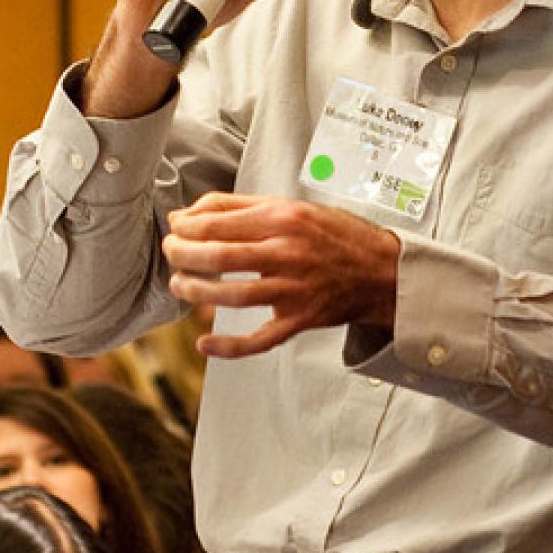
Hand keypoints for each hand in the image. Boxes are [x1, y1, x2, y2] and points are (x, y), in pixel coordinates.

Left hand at [162, 193, 398, 357]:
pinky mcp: (300, 320)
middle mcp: (288, 253)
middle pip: (220, 256)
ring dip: (196, 292)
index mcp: (283, 219)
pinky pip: (260, 339)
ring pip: (233, 296)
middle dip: (183, 255)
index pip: (218, 222)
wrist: (382, 269)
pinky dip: (229, 347)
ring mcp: (294, 290)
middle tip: (171, 253)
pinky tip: (204, 344)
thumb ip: (239, 206)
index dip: (186, 226)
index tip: (174, 228)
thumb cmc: (334, 234)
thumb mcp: (291, 206)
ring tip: (180, 285)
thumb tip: (189, 212)